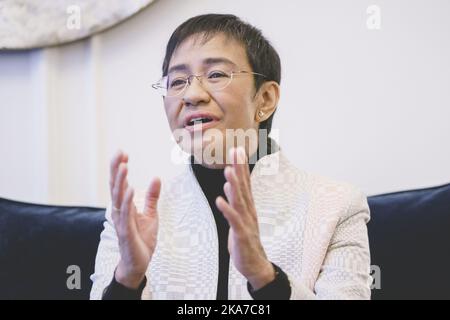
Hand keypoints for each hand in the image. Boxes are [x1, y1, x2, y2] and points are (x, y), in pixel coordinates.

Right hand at [109, 150, 160, 288]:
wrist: (138, 263)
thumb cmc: (142, 239)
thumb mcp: (151, 215)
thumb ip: (152, 197)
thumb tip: (156, 177)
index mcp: (125, 206)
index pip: (120, 183)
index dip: (120, 167)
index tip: (123, 152)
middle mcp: (120, 211)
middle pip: (115, 186)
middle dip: (116, 169)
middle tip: (118, 152)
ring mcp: (121, 221)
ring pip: (118, 198)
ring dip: (120, 181)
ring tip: (123, 166)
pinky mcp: (126, 232)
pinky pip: (126, 214)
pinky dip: (127, 201)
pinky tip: (130, 189)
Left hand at [215, 147, 274, 289]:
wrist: (255, 263)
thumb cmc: (246, 239)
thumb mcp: (241, 217)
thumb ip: (236, 200)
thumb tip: (229, 183)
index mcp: (248, 206)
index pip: (245, 183)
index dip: (241, 166)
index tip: (237, 150)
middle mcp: (249, 210)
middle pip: (243, 187)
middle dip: (239, 169)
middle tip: (235, 152)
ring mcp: (246, 222)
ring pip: (239, 200)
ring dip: (234, 185)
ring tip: (228, 171)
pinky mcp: (241, 234)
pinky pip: (233, 220)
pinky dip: (227, 209)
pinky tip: (219, 200)